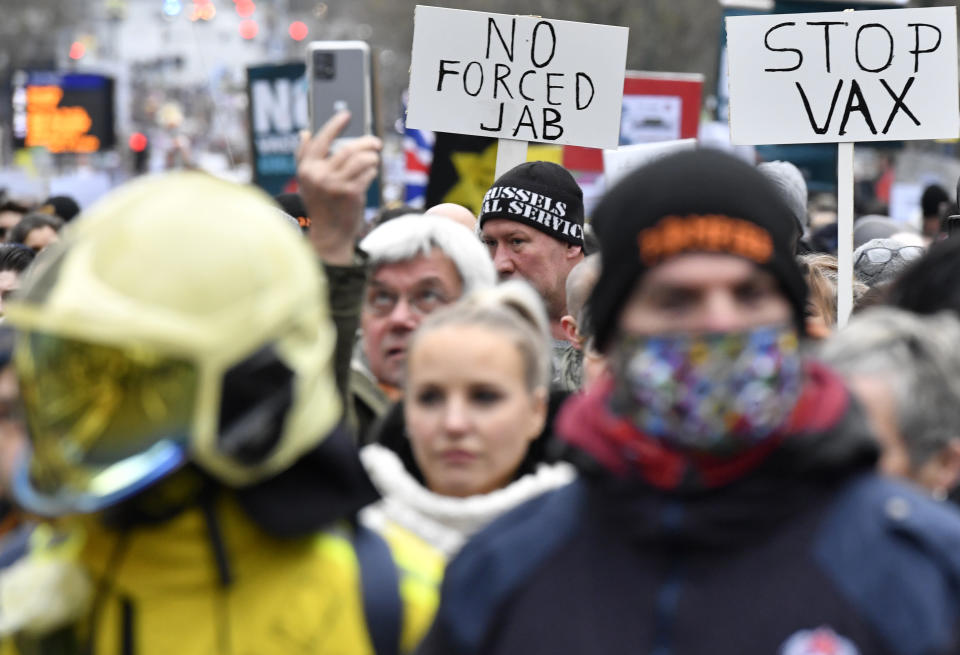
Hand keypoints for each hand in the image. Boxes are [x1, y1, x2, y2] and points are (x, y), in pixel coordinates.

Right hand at [297, 111, 381, 264]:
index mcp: (307, 169)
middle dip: (366, 143)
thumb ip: (304, 156)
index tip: (347, 114)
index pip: (321, 140)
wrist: (329, 234)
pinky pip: (368, 173)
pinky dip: (372, 170)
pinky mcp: (351, 193)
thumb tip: (305, 132)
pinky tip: (371, 173)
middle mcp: (319, 175)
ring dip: (372, 157)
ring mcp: (335, 185)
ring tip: (374, 159)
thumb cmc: (320, 205)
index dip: (335, 125)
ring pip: (361, 159)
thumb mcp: (306, 181)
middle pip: (348, 149)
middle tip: (375, 142)